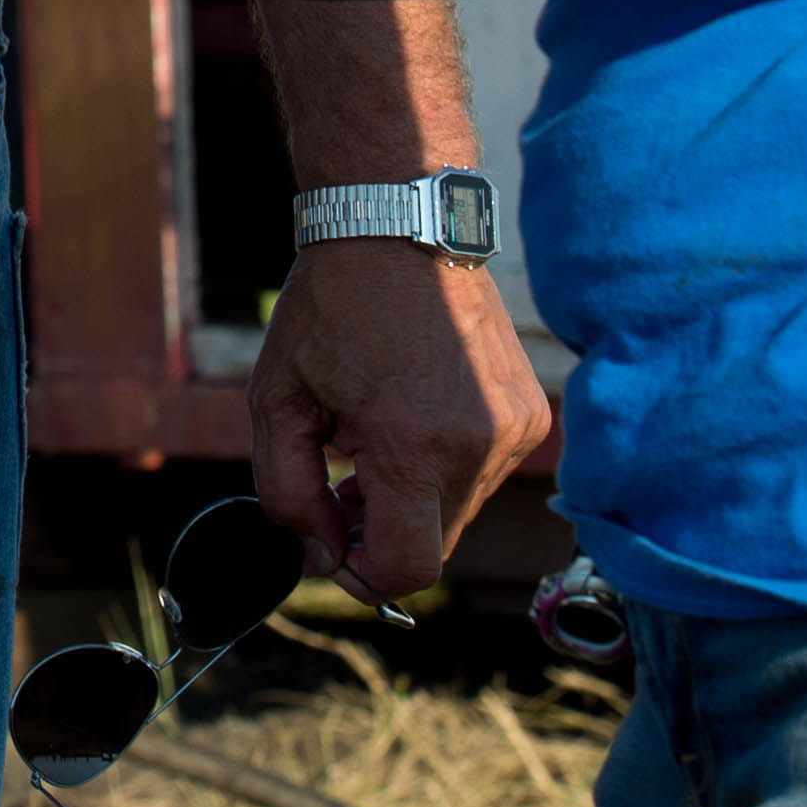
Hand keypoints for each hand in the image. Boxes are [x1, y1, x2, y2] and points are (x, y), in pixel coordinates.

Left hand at [243, 242, 555, 607]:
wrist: (400, 228)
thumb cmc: (329, 308)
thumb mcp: (275, 401)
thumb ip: (285, 493)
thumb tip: (319, 554)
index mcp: (412, 444)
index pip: (407, 569)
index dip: (362, 578)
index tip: (330, 547)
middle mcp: (478, 445)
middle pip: (431, 546)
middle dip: (378, 533)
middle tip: (337, 484)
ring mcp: (515, 431)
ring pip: (456, 512)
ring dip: (410, 498)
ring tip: (369, 437)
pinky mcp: (530, 415)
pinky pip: (482, 474)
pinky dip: (442, 466)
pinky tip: (409, 414)